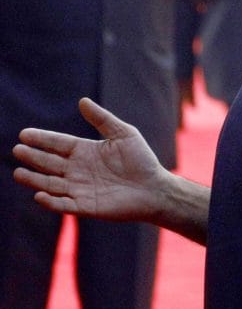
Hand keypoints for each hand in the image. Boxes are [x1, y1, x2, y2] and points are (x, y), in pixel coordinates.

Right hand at [13, 97, 172, 222]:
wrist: (156, 188)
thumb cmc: (142, 160)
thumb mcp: (124, 134)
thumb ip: (103, 119)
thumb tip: (82, 101)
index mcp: (84, 151)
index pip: (57, 144)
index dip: (41, 139)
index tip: (24, 134)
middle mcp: (77, 170)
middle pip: (49, 163)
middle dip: (33, 157)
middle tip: (18, 150)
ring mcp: (80, 189)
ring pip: (50, 184)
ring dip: (35, 180)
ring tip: (19, 173)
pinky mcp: (86, 206)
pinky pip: (64, 205)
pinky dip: (51, 202)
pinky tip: (39, 196)